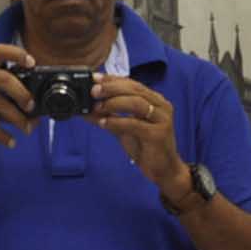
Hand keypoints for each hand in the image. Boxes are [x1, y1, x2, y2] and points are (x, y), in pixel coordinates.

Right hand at [0, 45, 36, 147]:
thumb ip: (3, 98)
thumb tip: (32, 113)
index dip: (16, 54)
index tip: (32, 62)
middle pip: (4, 78)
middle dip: (22, 94)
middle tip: (31, 106)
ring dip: (17, 119)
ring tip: (26, 129)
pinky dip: (2, 134)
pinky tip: (10, 141)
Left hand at [90, 74, 183, 192]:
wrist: (164, 171)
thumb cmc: (146, 147)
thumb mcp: (124, 129)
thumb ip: (109, 117)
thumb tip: (87, 111)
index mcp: (154, 100)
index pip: (132, 83)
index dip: (113, 79)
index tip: (95, 78)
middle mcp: (161, 106)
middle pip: (134, 90)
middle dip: (111, 88)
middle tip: (94, 91)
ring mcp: (162, 119)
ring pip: (136, 103)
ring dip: (113, 103)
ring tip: (97, 108)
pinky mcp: (158, 135)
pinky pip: (135, 124)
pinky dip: (117, 122)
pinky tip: (104, 123)